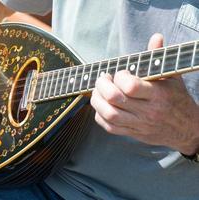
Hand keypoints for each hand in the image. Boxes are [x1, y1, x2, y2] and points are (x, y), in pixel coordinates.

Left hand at [90, 33, 198, 154]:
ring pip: (109, 114)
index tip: (120, 73)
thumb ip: (159, 57)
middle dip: (102, 86)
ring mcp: (139, 124)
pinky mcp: (133, 133)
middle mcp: (148, 111)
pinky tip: (101, 107)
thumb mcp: (172, 76)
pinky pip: (110, 128)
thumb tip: (156, 37)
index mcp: (158, 95)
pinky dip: (99, 116)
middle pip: (115, 99)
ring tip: (97, 92)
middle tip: (102, 80)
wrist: (187, 129)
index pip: (130, 86)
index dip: (119, 77)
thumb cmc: (177, 100)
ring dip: (97, 101)